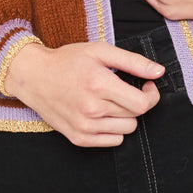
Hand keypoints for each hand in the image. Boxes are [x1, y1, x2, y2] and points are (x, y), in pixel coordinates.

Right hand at [2, 40, 163, 146]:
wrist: (33, 77)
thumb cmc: (67, 61)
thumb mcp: (100, 51)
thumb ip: (133, 61)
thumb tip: (159, 72)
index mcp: (99, 85)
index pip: (142, 104)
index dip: (151, 95)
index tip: (147, 85)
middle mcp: (92, 109)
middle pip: (135, 116)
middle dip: (136, 101)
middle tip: (124, 89)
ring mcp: (84, 127)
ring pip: (126, 130)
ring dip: (125, 116)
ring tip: (110, 100)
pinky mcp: (78, 138)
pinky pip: (113, 142)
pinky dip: (113, 129)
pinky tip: (102, 113)